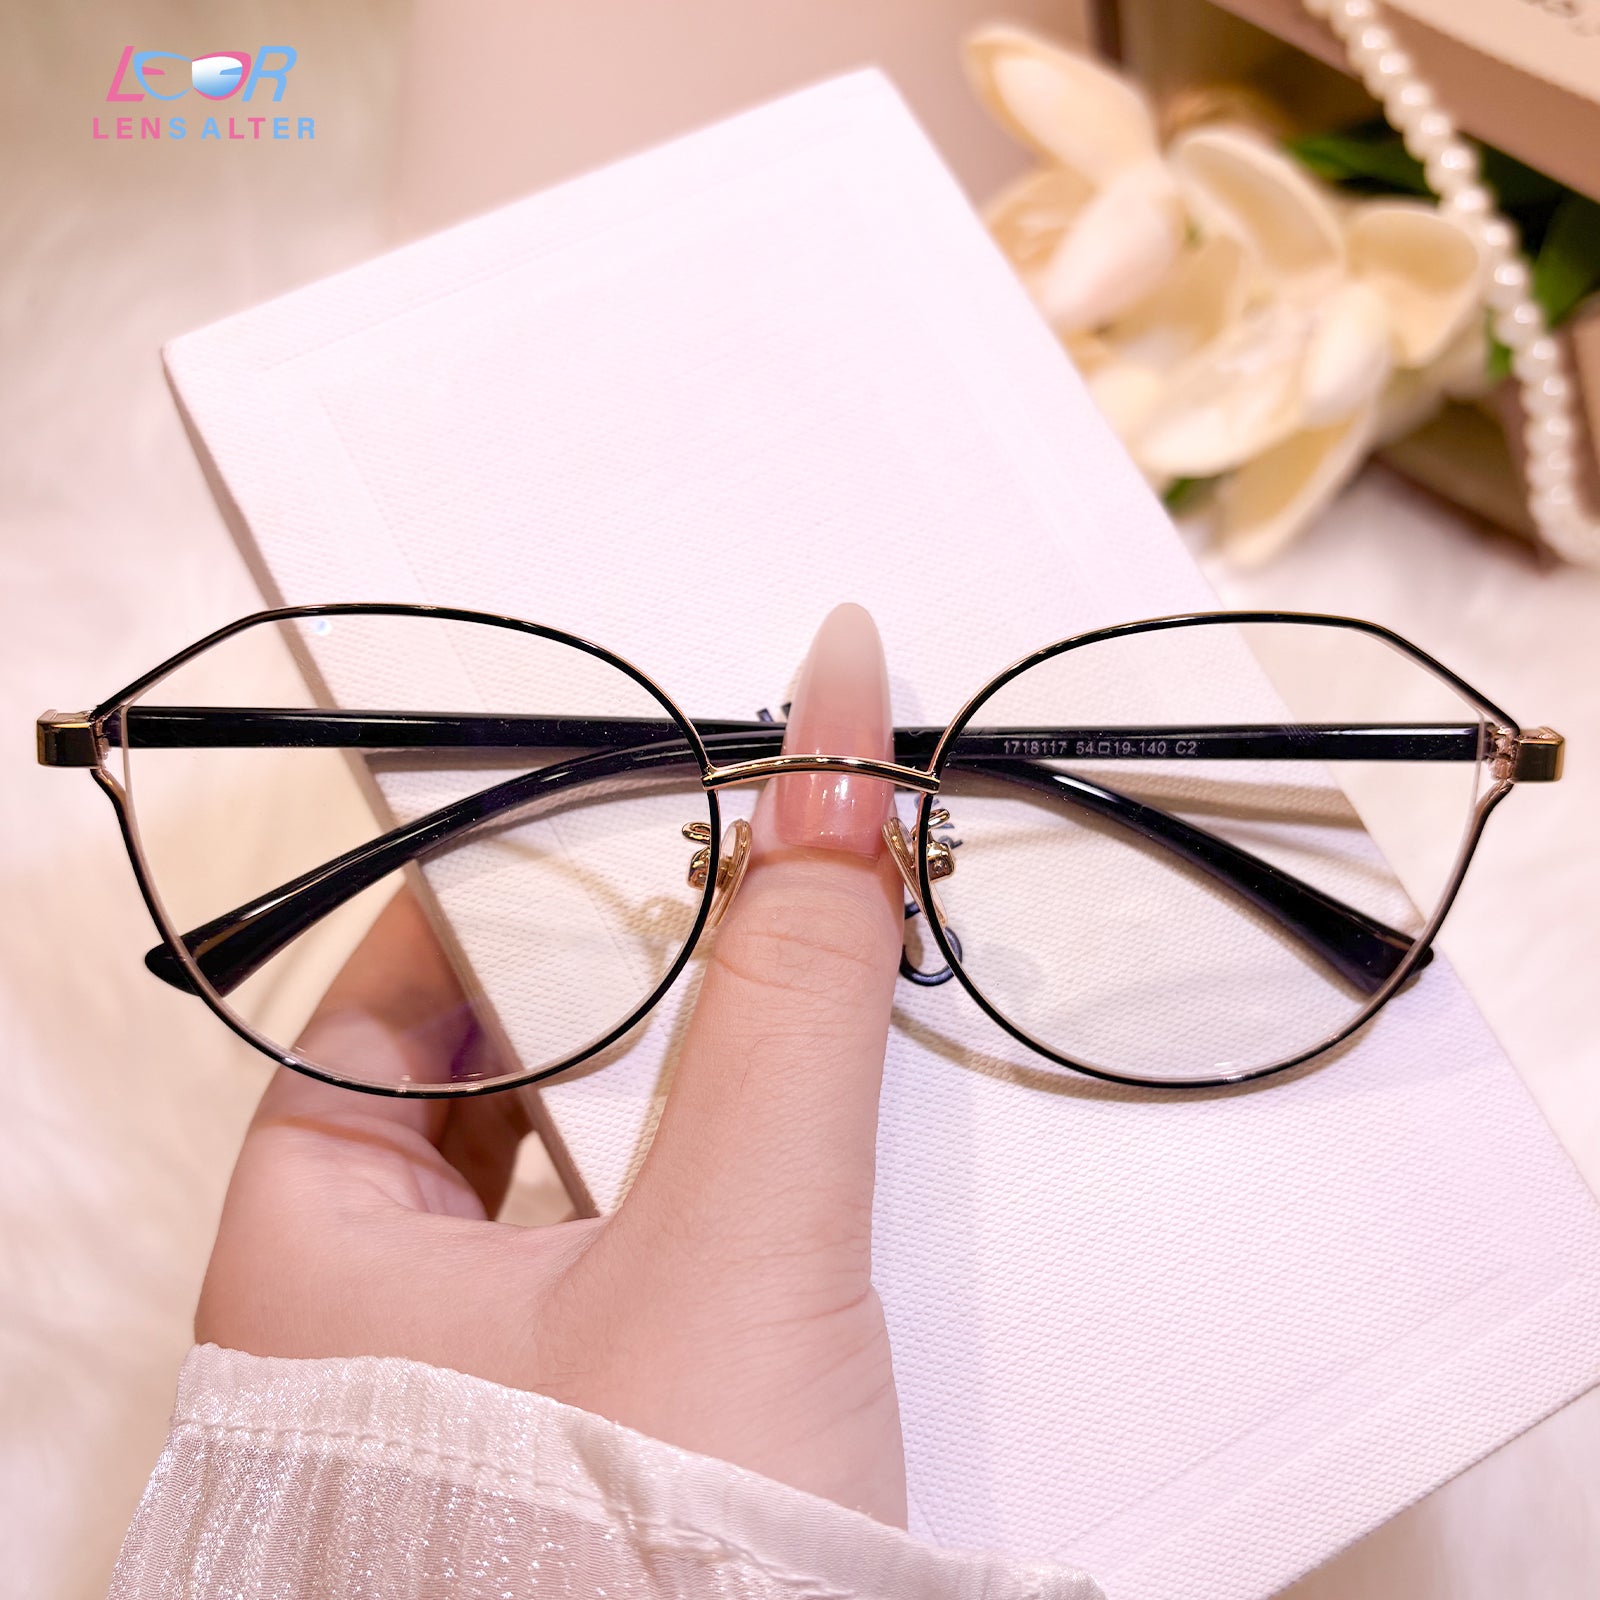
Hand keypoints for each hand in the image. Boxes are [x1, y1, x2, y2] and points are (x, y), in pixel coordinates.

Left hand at [196, 604, 908, 1524]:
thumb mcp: (732, 1241)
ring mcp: (478, 1387)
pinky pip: (641, 1251)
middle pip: (490, 1072)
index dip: (504, 892)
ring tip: (779, 973)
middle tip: (727, 874)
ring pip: (578, 1163)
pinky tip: (796, 1146)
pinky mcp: (589, 1435)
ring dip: (684, 1073)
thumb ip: (784, 997)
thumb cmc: (644, 1585)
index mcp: (313, 1252)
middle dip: (623, 973)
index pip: (379, 996)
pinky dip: (717, 1181)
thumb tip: (821, 758)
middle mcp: (372, 1320)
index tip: (615, 813)